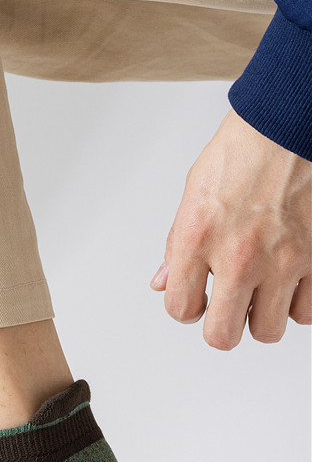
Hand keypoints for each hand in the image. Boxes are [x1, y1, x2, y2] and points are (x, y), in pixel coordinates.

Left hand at [150, 106, 311, 349]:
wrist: (290, 126)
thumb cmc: (241, 155)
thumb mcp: (192, 198)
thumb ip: (176, 248)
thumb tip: (163, 283)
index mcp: (197, 239)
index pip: (180, 309)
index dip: (186, 308)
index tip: (195, 299)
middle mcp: (239, 255)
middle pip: (222, 335)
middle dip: (221, 329)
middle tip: (226, 312)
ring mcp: (283, 260)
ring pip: (268, 330)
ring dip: (260, 318)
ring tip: (259, 295)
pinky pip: (308, 312)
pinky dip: (297, 305)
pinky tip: (289, 285)